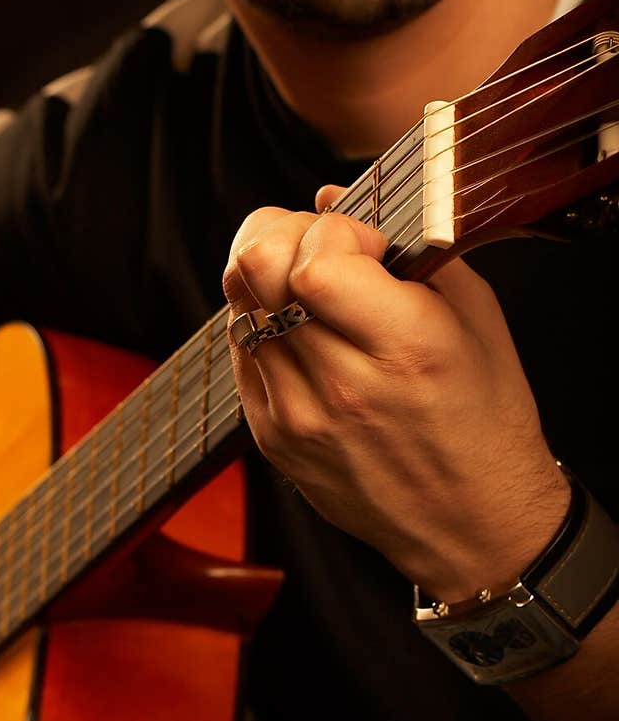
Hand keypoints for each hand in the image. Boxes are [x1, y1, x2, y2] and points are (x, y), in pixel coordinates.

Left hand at [223, 187, 569, 601]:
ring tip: (311, 288)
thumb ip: (406, 249)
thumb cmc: (484, 417)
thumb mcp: (475, 318)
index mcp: (405, 350)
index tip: (363, 244)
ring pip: (236, 308)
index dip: (330, 231)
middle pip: (255, 272)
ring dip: (267, 279)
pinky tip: (303, 333)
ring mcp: (296, 418)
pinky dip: (262, 325)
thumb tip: (329, 198)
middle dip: (282, 235)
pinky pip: (240, 353)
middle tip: (317, 247)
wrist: (472, 522)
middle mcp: (341, 386)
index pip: (314, 262)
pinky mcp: (271, 438)